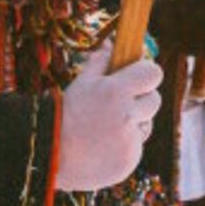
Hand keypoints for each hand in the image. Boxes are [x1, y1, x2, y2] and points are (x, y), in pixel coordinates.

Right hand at [55, 42, 163, 191]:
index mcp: (116, 91)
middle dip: (141, 99)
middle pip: (155, 100)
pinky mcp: (129, 161)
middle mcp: (127, 116)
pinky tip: (104, 146)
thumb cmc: (66, 114)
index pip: (153, 73)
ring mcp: (130, 141)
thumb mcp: (82, 82)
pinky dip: (125, 146)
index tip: (139, 76)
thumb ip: (102, 62)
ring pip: (146, 125)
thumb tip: (114, 44)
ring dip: (134, 124)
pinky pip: (136, 147)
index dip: (147, 73)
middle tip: (120, 104)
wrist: (50, 155)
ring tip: (105, 128)